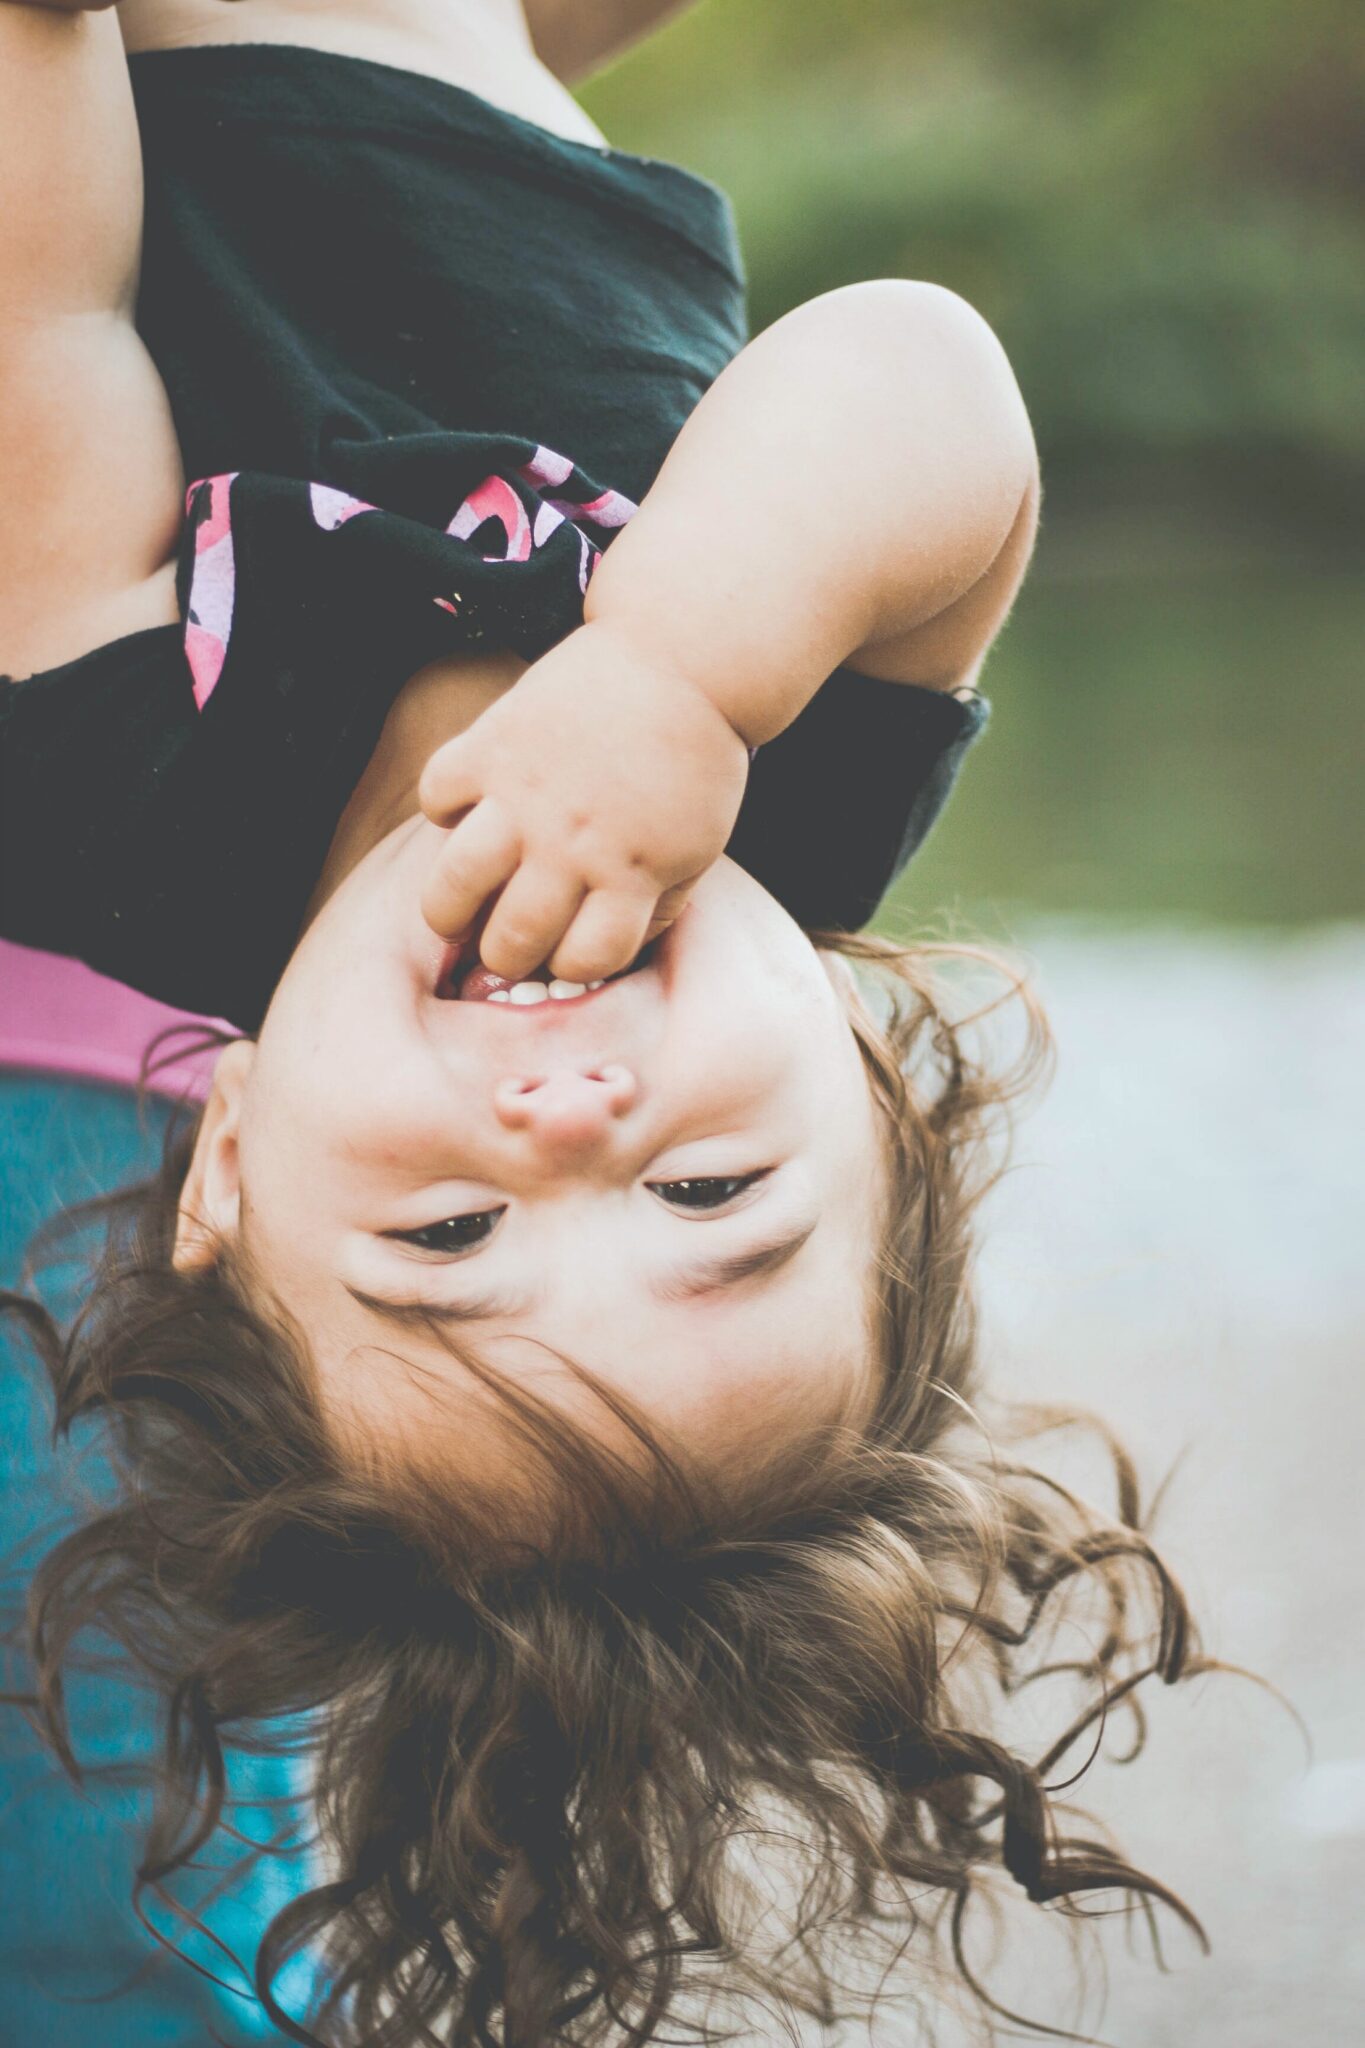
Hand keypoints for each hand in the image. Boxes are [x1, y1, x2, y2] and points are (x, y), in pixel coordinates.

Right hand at [418, 623, 749, 984]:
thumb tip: (606, 950)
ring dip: (448, 913)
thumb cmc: (694, 760)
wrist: (684, 657)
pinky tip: (467, 809)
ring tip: (456, 912)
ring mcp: (525, 795)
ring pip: (453, 888)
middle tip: (503, 942)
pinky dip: (442, 808)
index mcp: (631, 872)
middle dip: (504, 956)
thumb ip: (658, 906)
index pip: (582, 962)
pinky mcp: (492, 744)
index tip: (568, 948)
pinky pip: (435, 796)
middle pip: (511, 941)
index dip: (573, 966)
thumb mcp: (698, 847)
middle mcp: (572, 843)